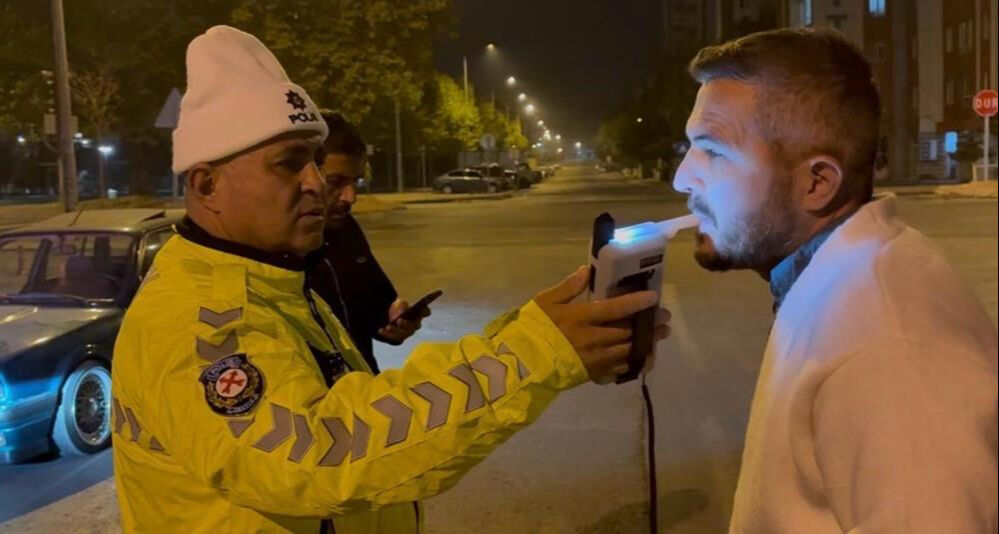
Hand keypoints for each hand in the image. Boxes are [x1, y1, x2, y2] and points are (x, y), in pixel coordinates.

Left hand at [378, 299, 429, 343]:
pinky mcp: (400, 338)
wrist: (390, 316)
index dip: (425, 311)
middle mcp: (416, 324)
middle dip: (406, 324)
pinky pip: (394, 338)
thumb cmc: (399, 308)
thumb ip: (402, 305)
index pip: (426, 312)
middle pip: (414, 326)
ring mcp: (408, 332)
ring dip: (395, 330)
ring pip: (403, 333)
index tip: (423, 308)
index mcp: (419, 314)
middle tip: (399, 320)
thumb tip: (402, 312)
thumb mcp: (400, 303)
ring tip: (388, 327)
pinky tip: (381, 330)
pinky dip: (387, 334)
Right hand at [534, 266, 670, 383]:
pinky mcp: (593, 375)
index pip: (616, 308)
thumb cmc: (531, 329)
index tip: (653, 297)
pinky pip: (619, 370)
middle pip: (629, 331)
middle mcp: (594, 339)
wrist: (520, 364)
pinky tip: (643, 360)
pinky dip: (634, 364)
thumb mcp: (544, 302)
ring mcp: (595, 360)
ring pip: (629, 351)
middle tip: (664, 317)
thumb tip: (587, 270)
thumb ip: (567, 287)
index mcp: (582, 318)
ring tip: (660, 336)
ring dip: (647, 343)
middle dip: (649, 324)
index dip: (637, 302)